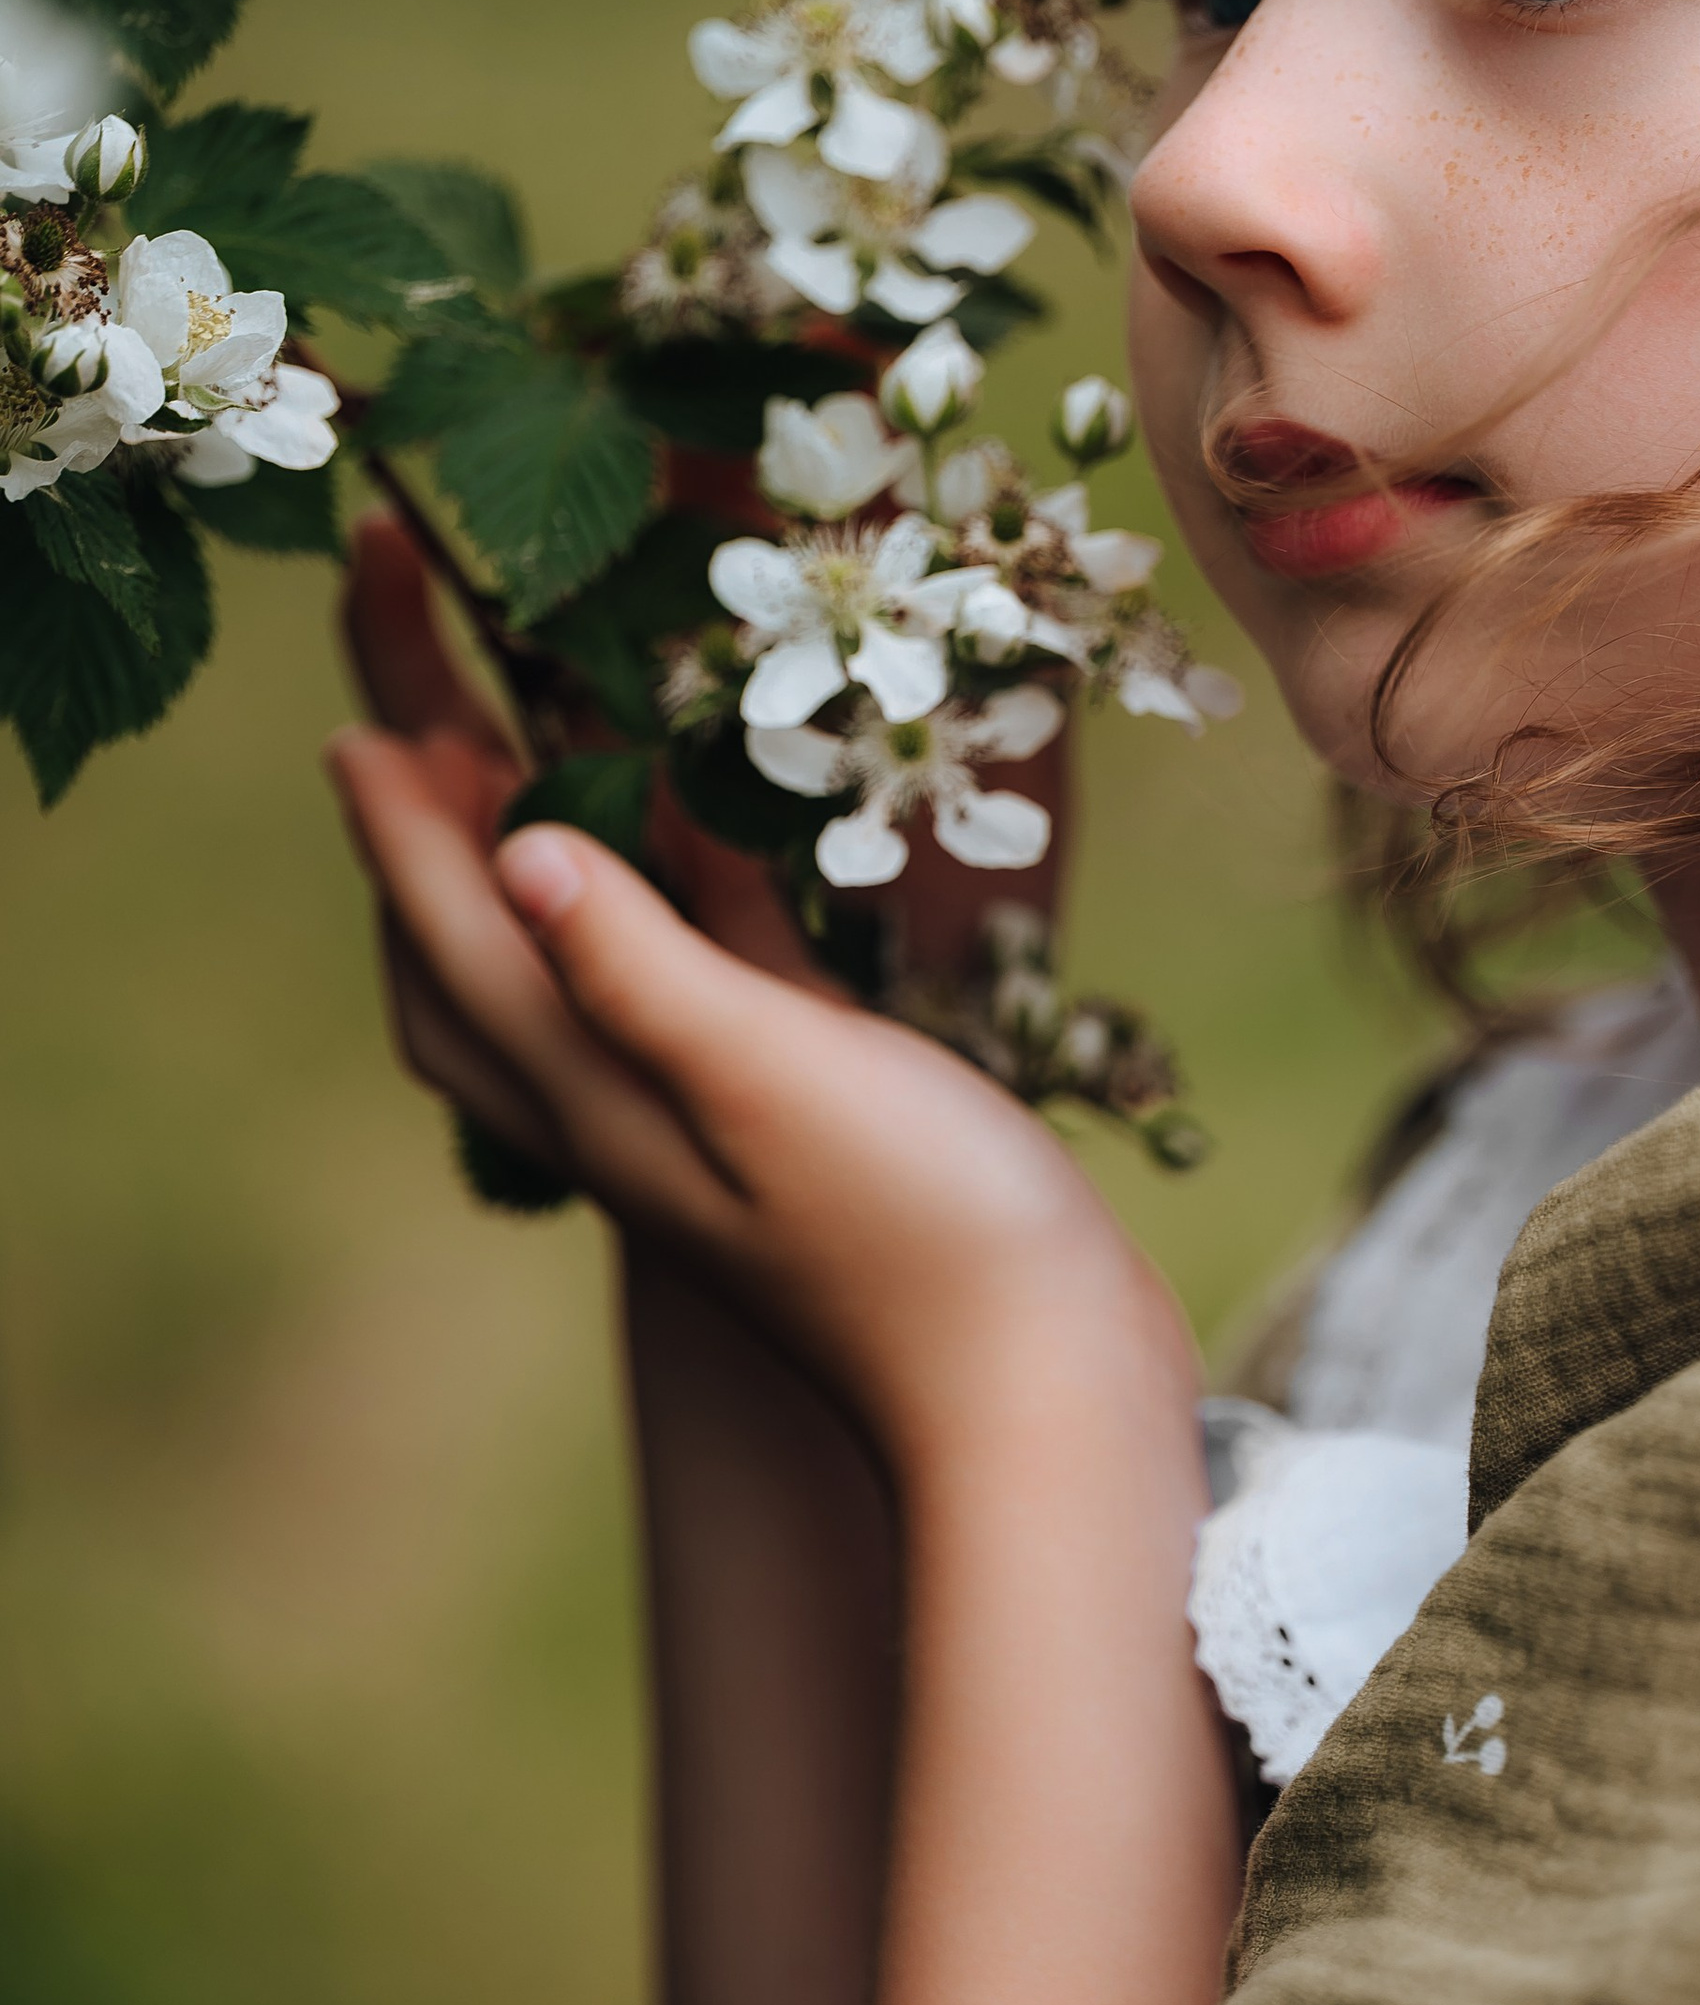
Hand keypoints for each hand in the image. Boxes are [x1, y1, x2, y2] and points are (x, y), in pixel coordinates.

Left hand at [331, 513, 1193, 1468]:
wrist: (1039, 1388)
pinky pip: (695, 952)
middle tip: (416, 616)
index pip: (449, 916)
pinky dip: (672, 865)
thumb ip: (637, 963)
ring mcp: (702, 1092)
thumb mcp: (765, 1080)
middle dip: (430, 770)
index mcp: (587, 1085)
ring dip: (530, 809)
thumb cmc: (916, 1238)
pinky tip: (705, 789)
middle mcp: (616, 1087)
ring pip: (571, 928)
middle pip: (477, 909)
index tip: (356, 654)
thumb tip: (508, 849)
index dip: (392, 790)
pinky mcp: (795, 1090)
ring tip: (512, 692)